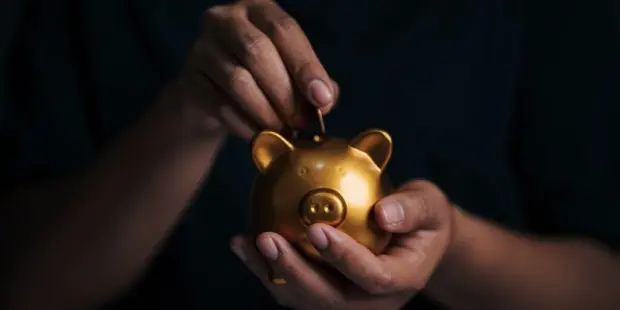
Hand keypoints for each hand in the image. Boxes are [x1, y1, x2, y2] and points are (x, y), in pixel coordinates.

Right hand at [174, 0, 338, 139]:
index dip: (306, 66)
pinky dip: (246, 125)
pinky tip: (260, 136)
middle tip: (301, 122)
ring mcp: (202, 48)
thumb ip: (314, 82)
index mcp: (258, 9)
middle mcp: (226, 19)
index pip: (284, 30)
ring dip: (266, 112)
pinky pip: (221, 105)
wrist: (212, 96)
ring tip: (283, 131)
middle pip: (258, 51)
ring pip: (238, 81)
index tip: (321, 99)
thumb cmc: (262, 79)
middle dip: (285, 93)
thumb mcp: (291, 72)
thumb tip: (325, 99)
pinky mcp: (190, 80)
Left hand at [231, 180, 455, 309]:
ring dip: (272, 273)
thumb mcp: (429, 206)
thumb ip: (411, 209)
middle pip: (329, 299)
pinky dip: (265, 269)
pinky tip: (242, 243)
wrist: (414, 242)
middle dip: (295, 271)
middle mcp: (372, 303)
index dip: (344, 258)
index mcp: (402, 280)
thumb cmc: (422, 219)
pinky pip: (292, 289)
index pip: (373, 277)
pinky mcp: (326, 297)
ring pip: (304, 299)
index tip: (317, 229)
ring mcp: (348, 304)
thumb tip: (384, 212)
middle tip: (267, 239)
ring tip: (246, 243)